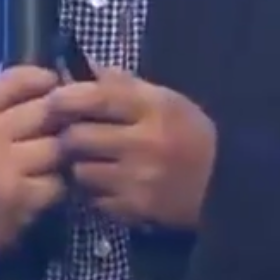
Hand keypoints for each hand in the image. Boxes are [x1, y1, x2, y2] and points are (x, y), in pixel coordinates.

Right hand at [0, 65, 66, 279]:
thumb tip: (47, 75)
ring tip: (57, 163)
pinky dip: (59, 187)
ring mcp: (3, 168)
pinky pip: (60, 181)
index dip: (45, 78)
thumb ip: (1, 106)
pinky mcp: (21, 198)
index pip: (17, 77)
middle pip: (48, 108)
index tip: (56, 88)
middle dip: (64, 119)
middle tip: (70, 128)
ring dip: (65, 156)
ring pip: (59, 145)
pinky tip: (47, 192)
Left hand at [47, 67, 216, 230]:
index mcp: (154, 108)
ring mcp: (138, 180)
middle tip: (69, 135)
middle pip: (78, 137)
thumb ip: (123, 85)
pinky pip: (94, 199)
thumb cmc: (191, 135)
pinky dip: (95, 192)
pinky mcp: (135, 210)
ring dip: (80, 166)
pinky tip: (108, 184)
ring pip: (81, 171)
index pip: (97, 98)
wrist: (225, 186)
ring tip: (91, 161)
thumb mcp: (166, 100)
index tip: (54, 100)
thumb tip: (82, 70)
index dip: (67, 97)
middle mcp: (144, 143)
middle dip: (68, 135)